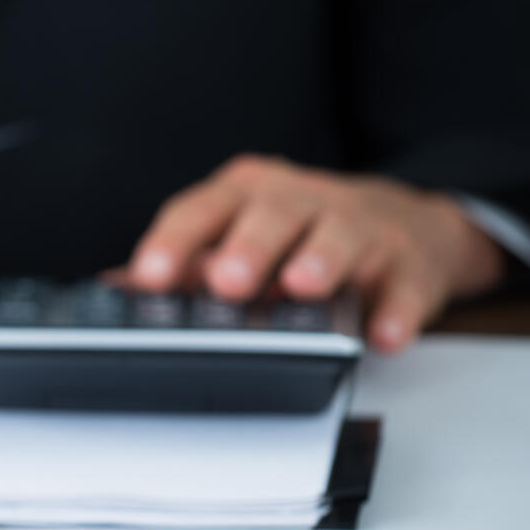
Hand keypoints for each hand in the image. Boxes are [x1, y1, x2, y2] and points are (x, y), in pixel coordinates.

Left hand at [127, 154, 506, 352]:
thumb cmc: (302, 234)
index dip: (175, 241)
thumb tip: (119, 289)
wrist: (406, 224)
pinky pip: (405, 286)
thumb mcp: (239, 236)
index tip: (151, 276)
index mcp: (248, 195)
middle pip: (273, 215)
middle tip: (227, 281)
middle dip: (249, 246)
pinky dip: (396, 310)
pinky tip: (383, 333)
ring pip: (341, 235)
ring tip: (303, 288)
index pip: (204, 210)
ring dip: (321, 260)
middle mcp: (303, 201)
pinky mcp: (411, 263)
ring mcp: (361, 227)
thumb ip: (187, 262)